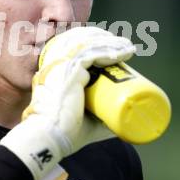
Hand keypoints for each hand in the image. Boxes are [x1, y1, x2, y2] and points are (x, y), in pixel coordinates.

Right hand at [0, 26, 135, 179]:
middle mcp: (57, 66)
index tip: (114, 54)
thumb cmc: (66, 133)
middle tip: (123, 48)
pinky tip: (122, 50)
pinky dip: (108, 51)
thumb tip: (123, 123)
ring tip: (127, 47)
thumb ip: (101, 119)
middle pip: (82, 45)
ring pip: (89, 46)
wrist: (52, 136)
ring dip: (110, 44)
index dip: (94, 49)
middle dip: (104, 42)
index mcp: (56, 75)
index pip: (75, 53)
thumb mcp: (86, 122)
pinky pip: (92, 53)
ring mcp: (63, 66)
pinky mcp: (71, 69)